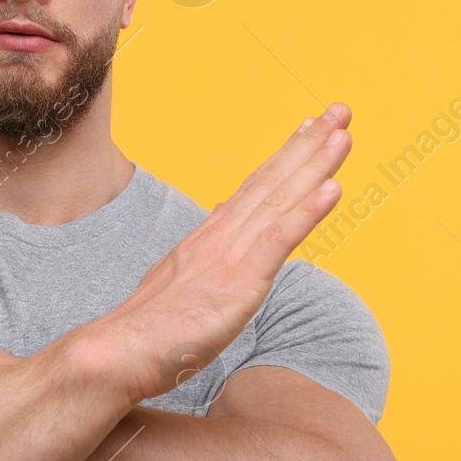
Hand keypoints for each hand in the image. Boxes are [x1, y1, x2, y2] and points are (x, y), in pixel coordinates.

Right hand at [81, 103, 354, 405]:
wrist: (118, 351)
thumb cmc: (145, 332)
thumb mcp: (177, 284)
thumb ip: (201, 256)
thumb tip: (217, 225)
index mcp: (208, 238)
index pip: (253, 189)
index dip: (285, 158)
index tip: (310, 128)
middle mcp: (221, 237)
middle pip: (272, 181)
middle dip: (309, 144)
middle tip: (341, 109)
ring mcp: (230, 255)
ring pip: (280, 200)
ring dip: (315, 164)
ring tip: (343, 132)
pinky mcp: (238, 281)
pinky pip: (280, 240)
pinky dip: (308, 212)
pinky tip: (333, 189)